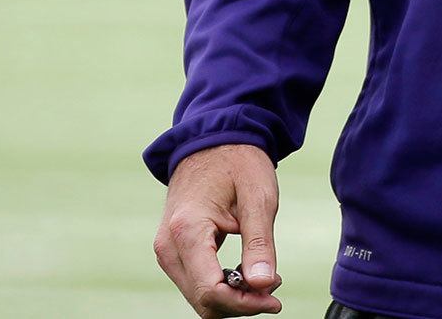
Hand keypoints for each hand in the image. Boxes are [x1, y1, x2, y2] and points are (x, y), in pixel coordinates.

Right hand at [153, 143, 283, 316]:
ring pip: (197, 296)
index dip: (244, 303)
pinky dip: (220, 286)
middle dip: (240, 304)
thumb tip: (263, 286)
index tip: (275, 298)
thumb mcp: (258, 197)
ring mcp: (166, 249)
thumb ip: (259, 243)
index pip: (210, 291)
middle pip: (202, 301)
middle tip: (274, 289)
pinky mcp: (172, 249)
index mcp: (186, 229)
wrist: (213, 138)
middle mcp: (168, 245)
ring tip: (264, 279)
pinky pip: (195, 282)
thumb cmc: (238, 161)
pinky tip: (245, 273)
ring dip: (231, 297)